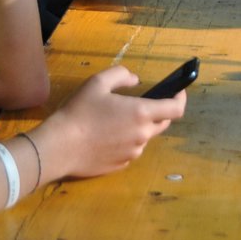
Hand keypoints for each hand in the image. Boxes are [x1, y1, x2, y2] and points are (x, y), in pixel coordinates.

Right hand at [35, 65, 187, 178]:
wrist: (59, 147)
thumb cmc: (79, 112)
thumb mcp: (97, 83)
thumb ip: (121, 75)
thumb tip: (136, 80)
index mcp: (141, 113)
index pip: (176, 109)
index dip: (180, 99)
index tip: (178, 91)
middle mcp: (142, 135)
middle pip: (163, 123)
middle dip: (158, 112)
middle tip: (139, 104)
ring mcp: (133, 152)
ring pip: (145, 137)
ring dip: (138, 127)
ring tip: (114, 121)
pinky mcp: (122, 164)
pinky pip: (131, 149)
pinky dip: (126, 141)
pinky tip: (106, 137)